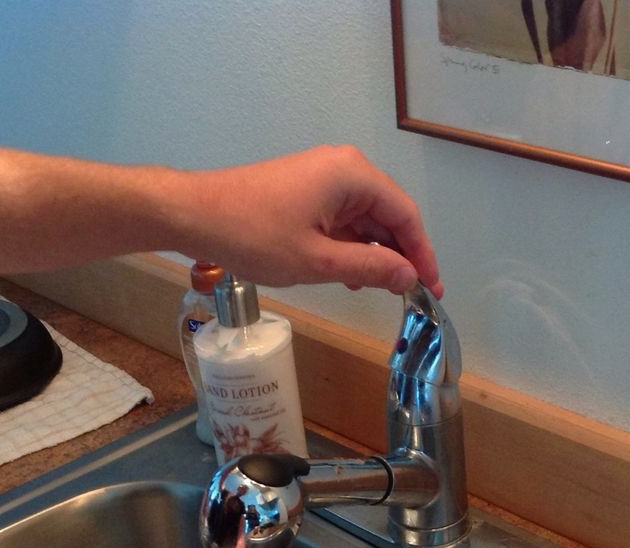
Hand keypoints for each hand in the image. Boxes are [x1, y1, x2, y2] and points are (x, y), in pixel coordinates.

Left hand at [186, 145, 442, 297]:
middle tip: (412, 296)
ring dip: (374, 255)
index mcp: (353, 176)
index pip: (405, 216)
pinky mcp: (305, 191)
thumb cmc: (256, 236)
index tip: (432, 289)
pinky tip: (351, 277)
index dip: (423, 255)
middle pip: (388, 215)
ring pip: (364, 220)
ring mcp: (323, 178)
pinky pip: (342, 220)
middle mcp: (344, 169)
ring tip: (382, 292)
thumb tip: (409, 277)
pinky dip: (351, 248)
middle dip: (401, 256)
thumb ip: (369, 269)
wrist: (197, 215)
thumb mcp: (319, 262)